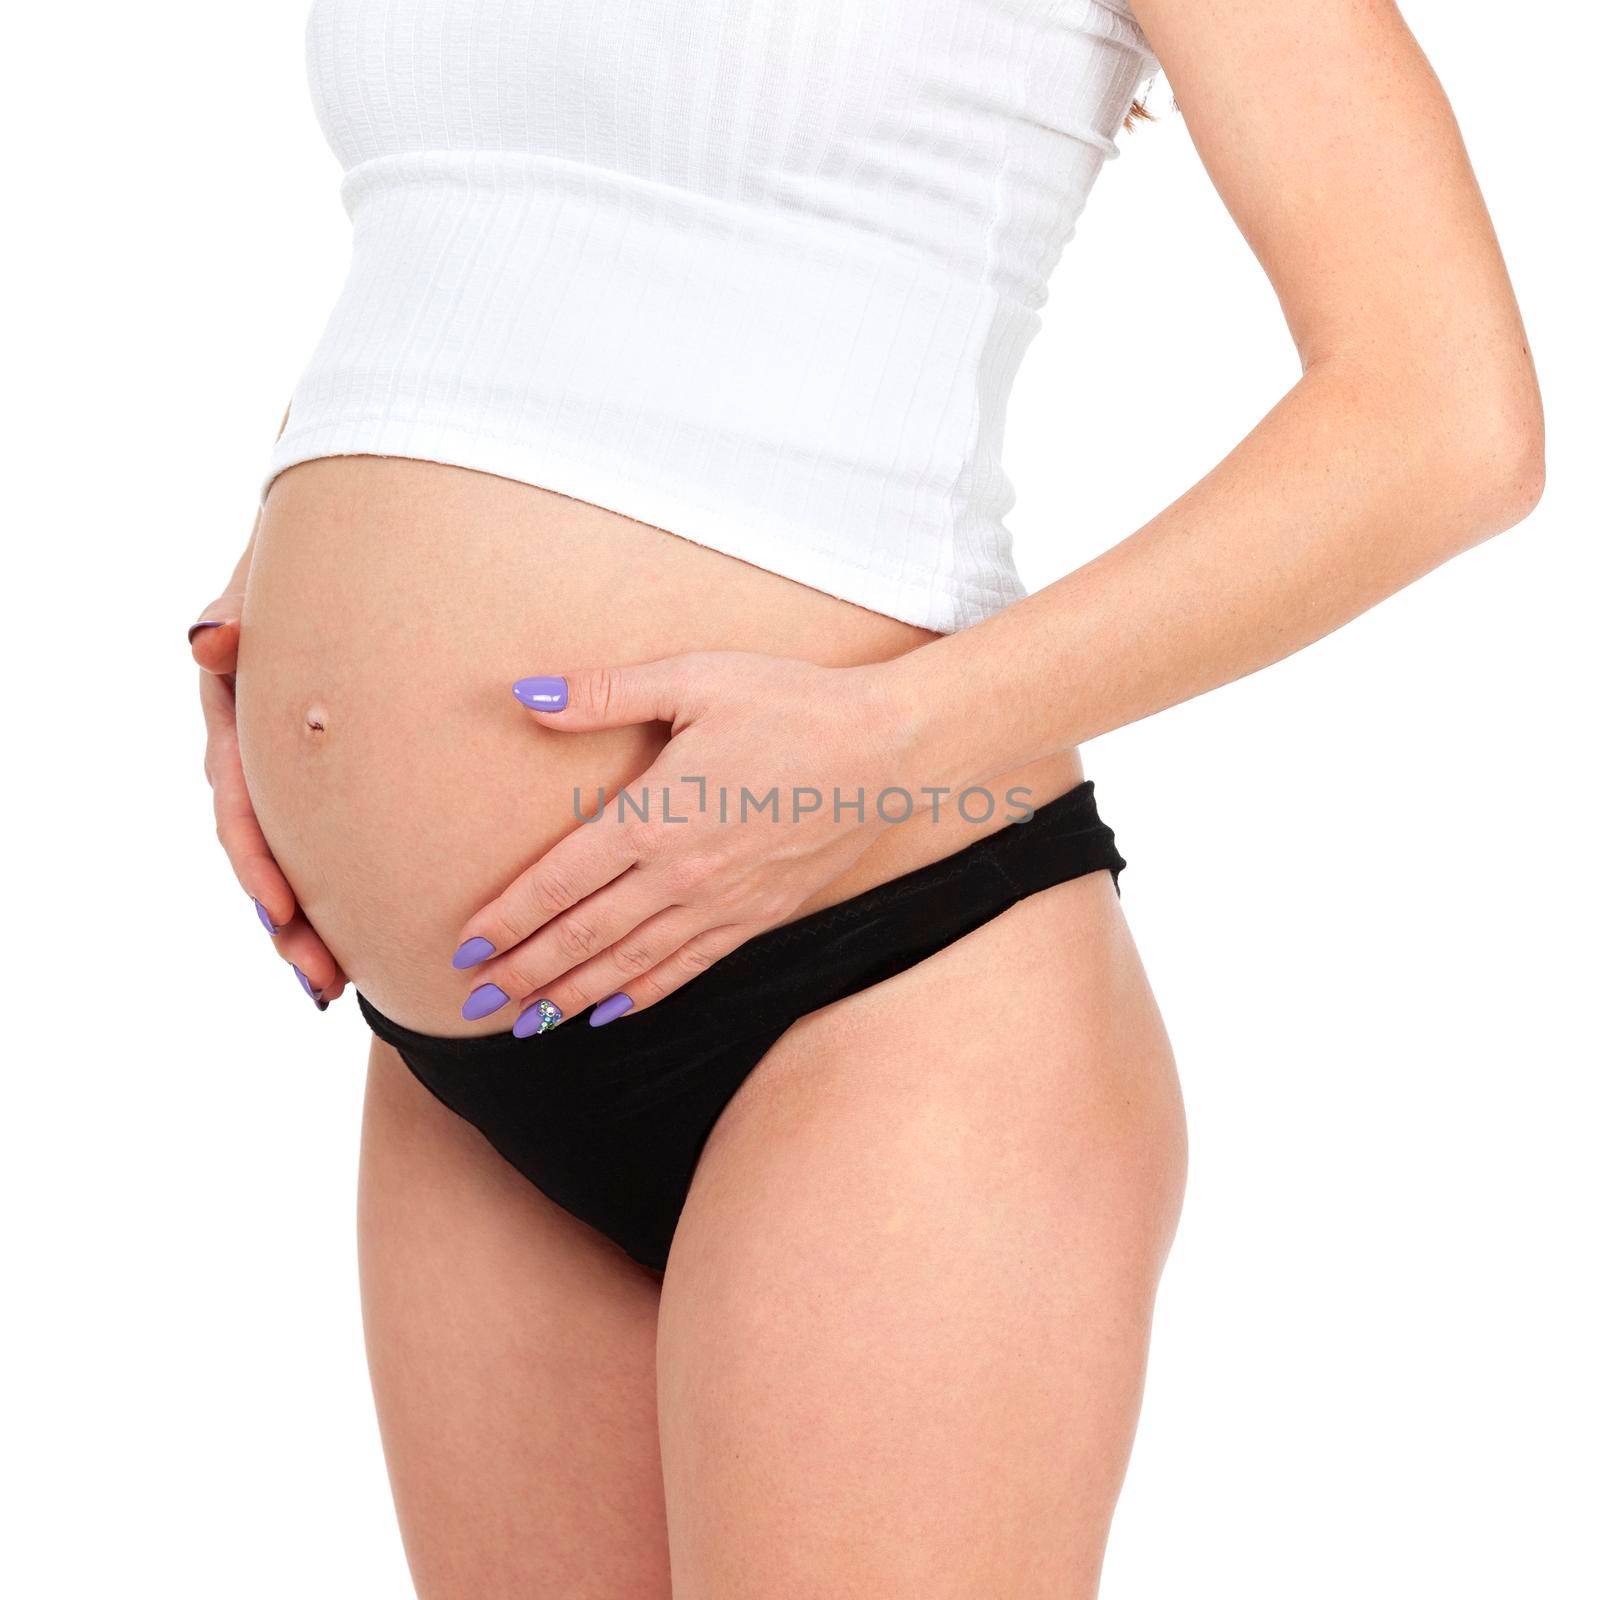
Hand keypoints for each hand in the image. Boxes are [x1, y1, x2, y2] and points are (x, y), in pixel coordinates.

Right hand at [191, 550, 346, 1010]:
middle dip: (289, 925)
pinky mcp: (333, 777)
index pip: (239, 804)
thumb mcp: (268, 579)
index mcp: (235, 717)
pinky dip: (344, 891)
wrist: (354, 554)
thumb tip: (206, 642)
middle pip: (266, 856)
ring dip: (312, 926)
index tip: (283, 913)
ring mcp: (293, 772)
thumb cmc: (312, 562)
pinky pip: (336, 841)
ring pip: (297, 862)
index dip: (258, 863)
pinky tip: (369, 941)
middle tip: (323, 982)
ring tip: (339, 984)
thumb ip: (241, 611)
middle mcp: (258, 756)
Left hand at [450, 653, 913, 1033]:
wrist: (884, 750)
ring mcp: (720, 905)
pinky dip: (642, 995)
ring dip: (571, 996)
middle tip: (475, 1001)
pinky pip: (687, 969)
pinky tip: (610, 1013)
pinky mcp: (756, 918)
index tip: (464, 947)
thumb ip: (604, 693)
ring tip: (526, 1022)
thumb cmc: (788, 704)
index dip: (507, 919)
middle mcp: (678, 874)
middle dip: (524, 972)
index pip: (558, 882)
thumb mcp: (693, 679)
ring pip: (629, 965)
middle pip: (582, 936)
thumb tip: (524, 694)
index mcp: (652, 816)